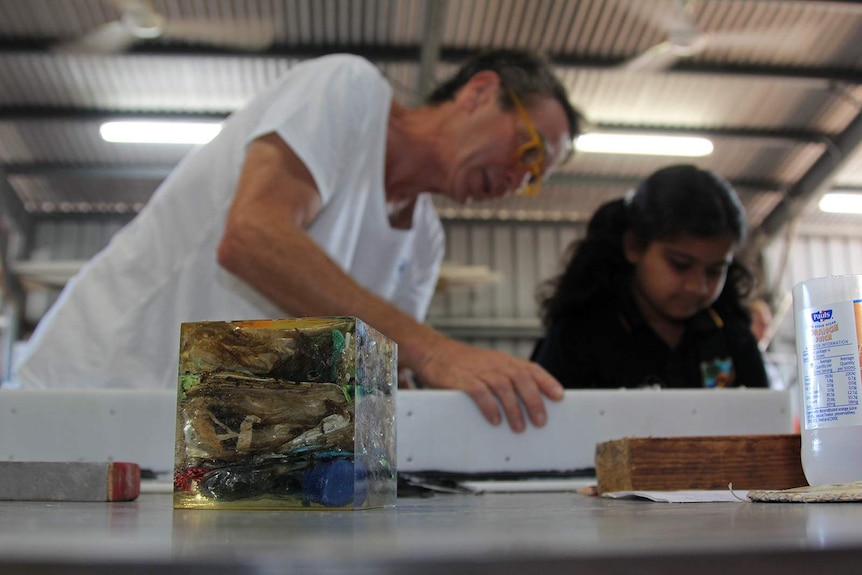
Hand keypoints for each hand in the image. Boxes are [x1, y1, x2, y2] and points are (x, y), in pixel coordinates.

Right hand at [414, 337, 564, 432]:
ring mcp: (479, 370)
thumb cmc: (464, 364)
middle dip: (534, 401)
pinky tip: (495, 420)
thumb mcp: (489, 366)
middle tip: (540, 422)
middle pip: (521, 379)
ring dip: (514, 408)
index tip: (559, 397)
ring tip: (519, 428)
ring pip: (503, 386)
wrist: (433, 351)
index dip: (547, 382)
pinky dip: (489, 407)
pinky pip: (479, 392)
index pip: (531, 369)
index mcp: (504, 361)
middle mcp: (496, 364)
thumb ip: (506, 379)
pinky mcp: (462, 379)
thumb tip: (528, 403)